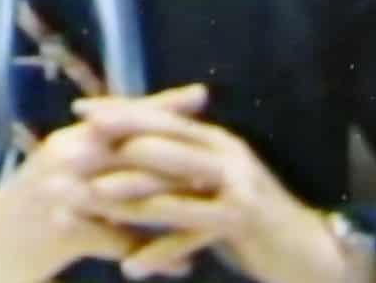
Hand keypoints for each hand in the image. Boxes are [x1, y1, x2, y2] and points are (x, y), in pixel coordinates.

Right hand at [0, 84, 207, 282]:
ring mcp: (66, 193)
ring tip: (215, 218)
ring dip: (177, 210)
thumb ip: (90, 159)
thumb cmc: (21, 212)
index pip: (122, 115)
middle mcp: (66, 159)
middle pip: (137, 149)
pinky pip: (124, 243)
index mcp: (67, 141)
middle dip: (183, 156)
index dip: (162, 105)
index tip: (201, 94)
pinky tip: (183, 268)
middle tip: (227, 160)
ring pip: (137, 196)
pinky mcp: (67, 230)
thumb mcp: (54, 174)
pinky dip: (155, 257)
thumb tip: (131, 145)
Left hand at [76, 90, 347, 282]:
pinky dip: (159, 252)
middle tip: (68, 154)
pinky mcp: (241, 221)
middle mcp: (225, 154)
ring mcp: (235, 186)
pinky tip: (129, 266)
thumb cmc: (248, 215)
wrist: (307, 251)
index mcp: (213, 139)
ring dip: (126, 196)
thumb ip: (177, 159)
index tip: (77, 110)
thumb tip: (129, 140)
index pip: (158, 117)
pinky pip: (190, 234)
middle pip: (158, 145)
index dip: (118, 112)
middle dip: (110, 151)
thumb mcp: (211, 180)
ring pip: (169, 188)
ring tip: (89, 199)